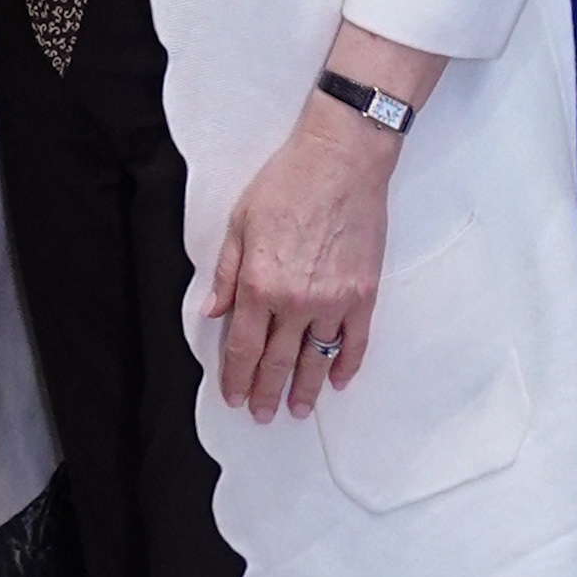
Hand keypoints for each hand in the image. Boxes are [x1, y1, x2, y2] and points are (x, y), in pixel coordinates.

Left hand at [204, 101, 394, 422]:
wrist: (342, 161)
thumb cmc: (288, 184)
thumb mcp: (240, 224)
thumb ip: (227, 274)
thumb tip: (212, 312)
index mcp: (259, 284)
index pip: (244, 346)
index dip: (237, 377)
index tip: (234, 397)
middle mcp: (296, 301)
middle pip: (278, 361)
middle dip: (267, 393)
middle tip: (262, 414)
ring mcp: (334, 302)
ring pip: (317, 359)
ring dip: (306, 389)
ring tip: (297, 409)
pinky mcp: (364, 295)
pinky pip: (355, 342)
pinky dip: (347, 365)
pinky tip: (339, 381)